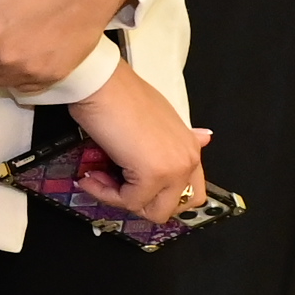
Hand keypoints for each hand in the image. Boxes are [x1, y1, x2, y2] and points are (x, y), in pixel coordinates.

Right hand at [65, 64, 213, 224]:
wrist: (101, 84)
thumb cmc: (118, 93)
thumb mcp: (155, 115)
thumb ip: (175, 136)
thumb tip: (204, 138)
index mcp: (189, 145)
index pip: (190, 190)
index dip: (158, 194)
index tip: (129, 183)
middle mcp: (188, 159)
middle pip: (175, 206)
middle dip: (143, 203)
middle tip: (117, 187)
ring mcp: (174, 169)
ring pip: (154, 211)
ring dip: (122, 200)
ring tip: (98, 179)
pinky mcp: (152, 175)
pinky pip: (128, 201)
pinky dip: (105, 193)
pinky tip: (90, 176)